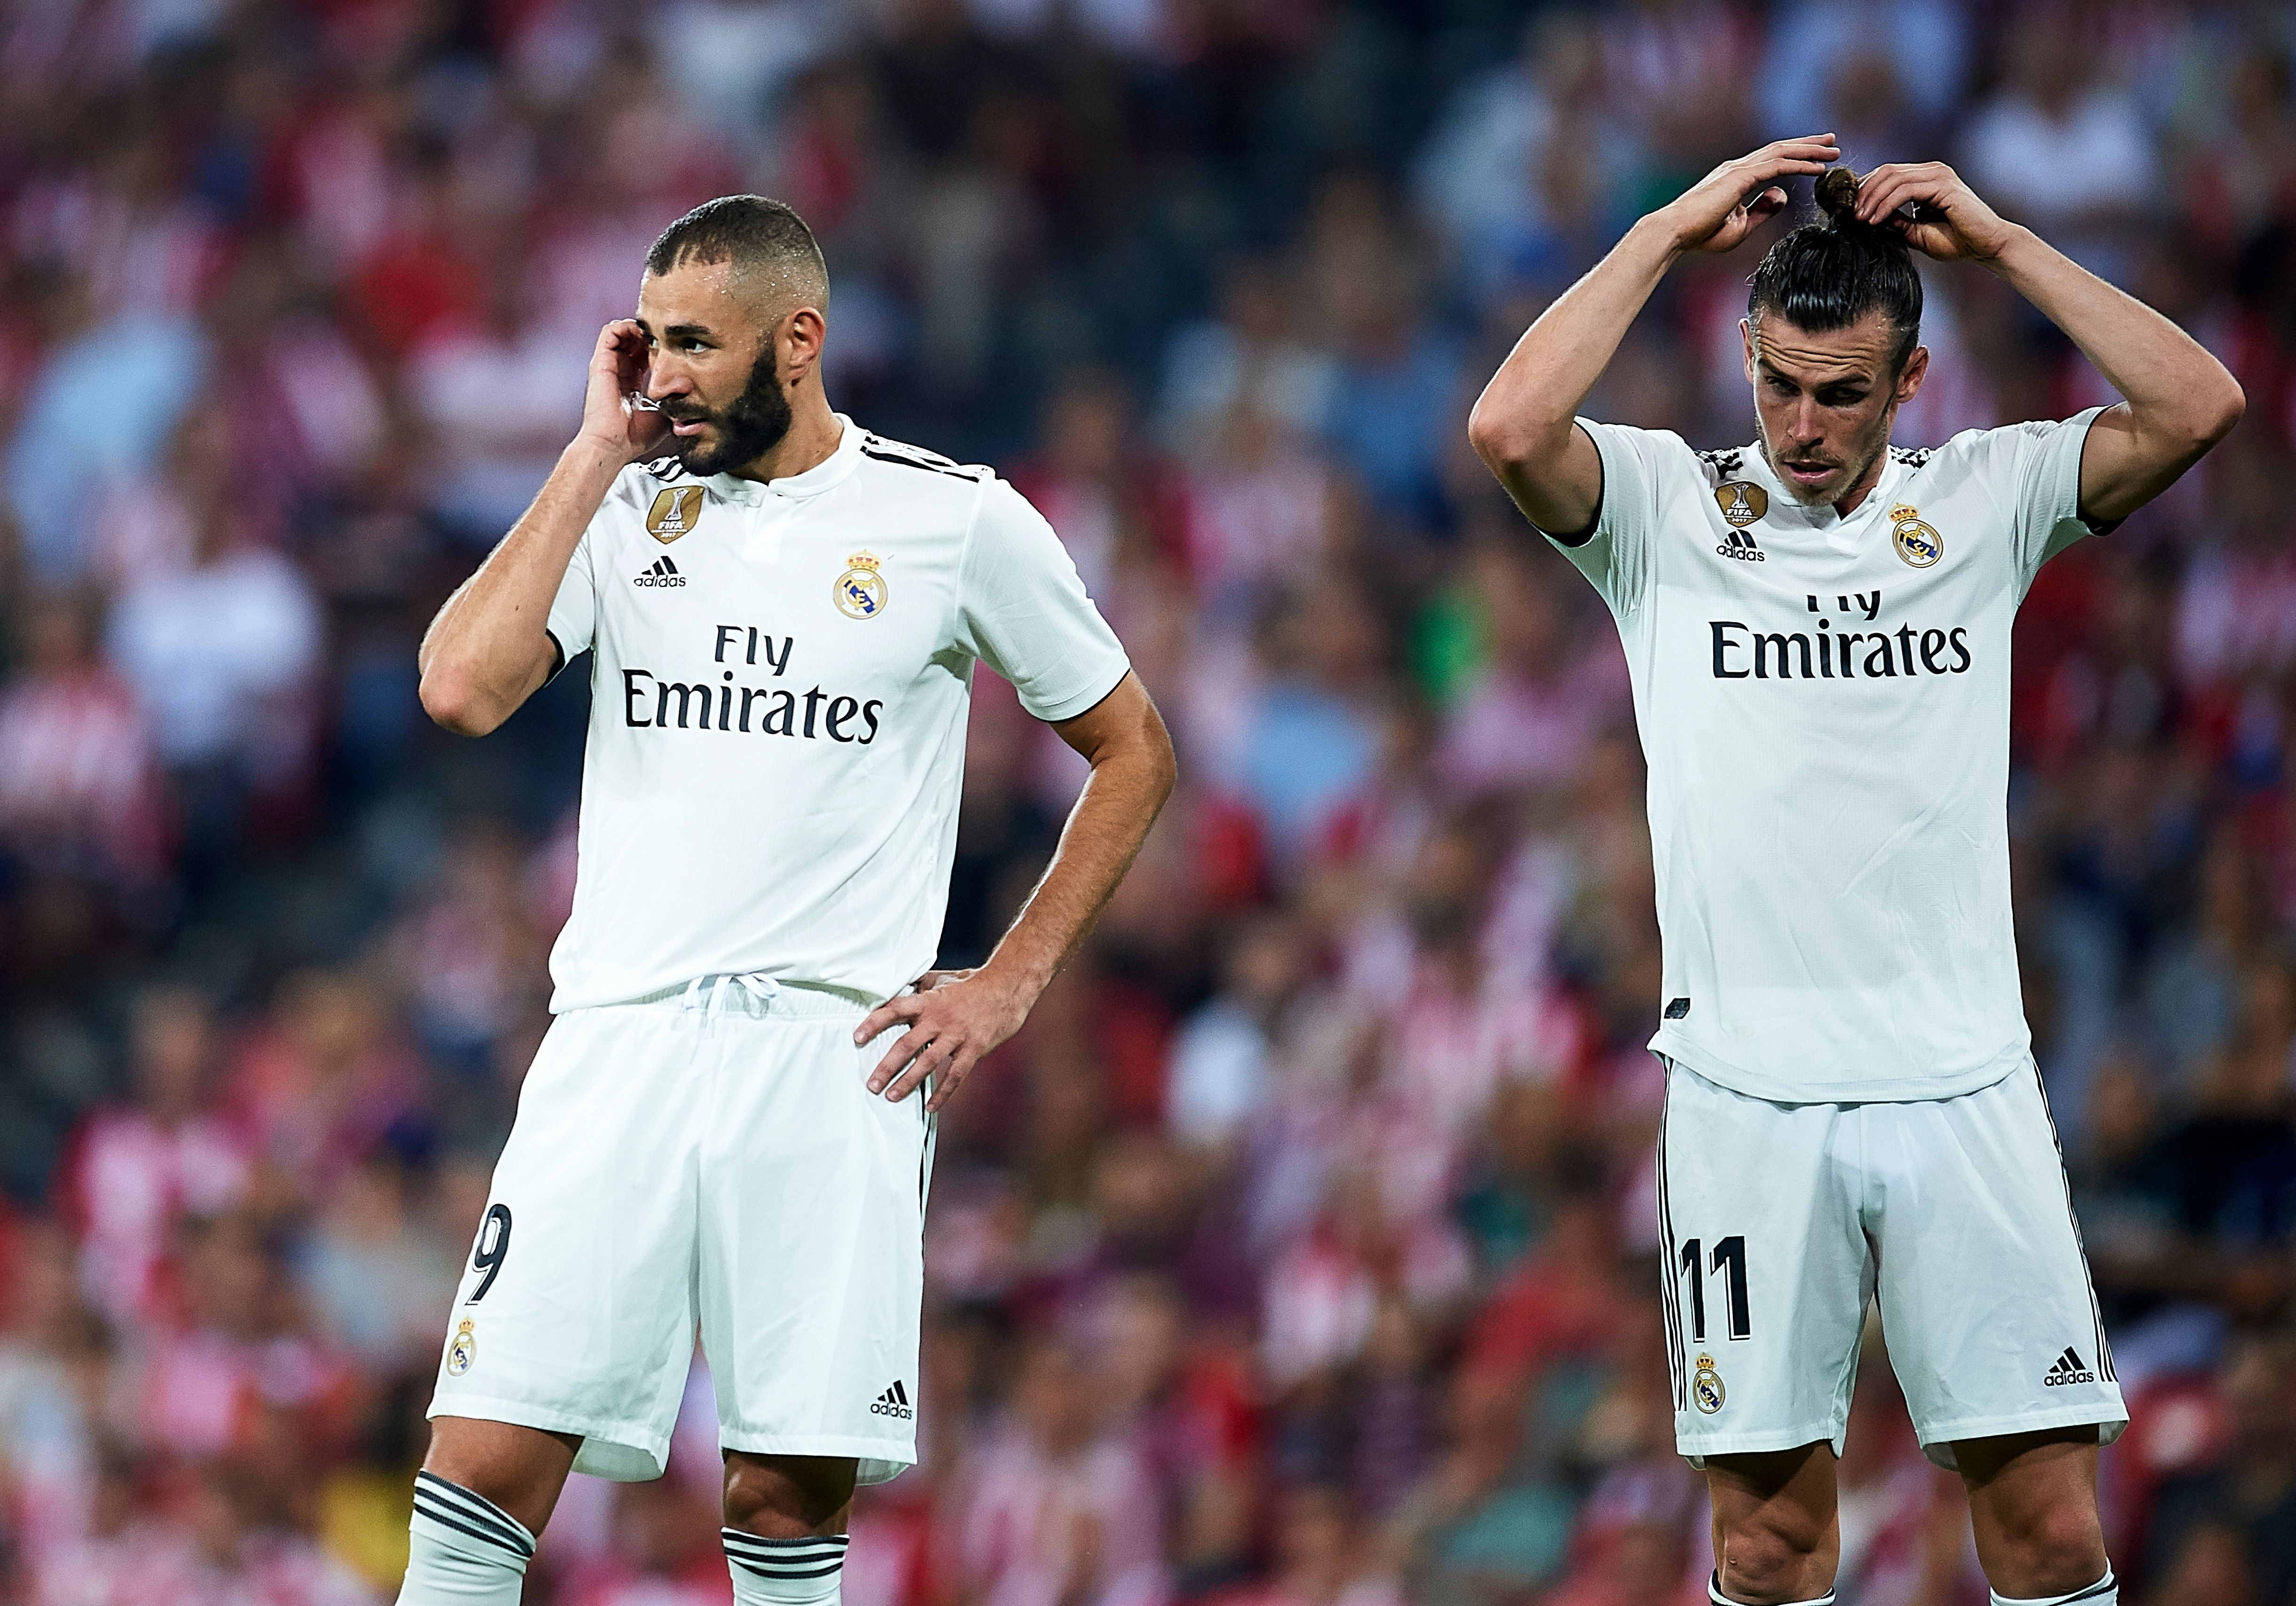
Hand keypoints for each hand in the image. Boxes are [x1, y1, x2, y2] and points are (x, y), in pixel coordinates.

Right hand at [578, 319, 668, 461]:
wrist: (613, 443)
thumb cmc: (634, 437)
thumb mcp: (662, 416)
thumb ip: (673, 403)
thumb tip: (693, 399)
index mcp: (631, 384)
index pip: (644, 356)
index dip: (659, 348)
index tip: (676, 348)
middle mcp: (619, 372)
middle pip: (633, 341)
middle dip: (650, 334)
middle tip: (667, 336)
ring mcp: (608, 366)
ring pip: (622, 332)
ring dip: (639, 327)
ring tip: (655, 331)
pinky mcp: (601, 362)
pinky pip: (610, 332)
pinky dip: (626, 326)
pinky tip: (642, 332)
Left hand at [856, 965, 1035, 1111]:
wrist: (1008, 987)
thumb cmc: (972, 983)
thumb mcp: (943, 979)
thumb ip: (920, 986)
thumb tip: (899, 987)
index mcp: (929, 1001)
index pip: (895, 1010)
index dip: (874, 1022)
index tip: (857, 1037)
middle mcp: (940, 1018)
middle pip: (907, 1044)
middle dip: (887, 1066)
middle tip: (871, 1084)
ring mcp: (958, 1035)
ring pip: (928, 1062)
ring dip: (908, 1082)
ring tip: (891, 1096)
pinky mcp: (974, 1048)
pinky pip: (956, 1075)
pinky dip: (943, 1093)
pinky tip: (930, 1107)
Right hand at [1658, 135, 1839, 254]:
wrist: (1674, 232)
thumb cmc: (1701, 234)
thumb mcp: (1741, 225)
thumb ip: (1762, 210)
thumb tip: (1782, 194)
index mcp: (1735, 177)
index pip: (1771, 160)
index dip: (1796, 156)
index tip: (1817, 158)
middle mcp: (1738, 167)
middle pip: (1781, 149)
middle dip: (1808, 144)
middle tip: (1832, 141)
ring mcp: (1739, 170)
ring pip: (1782, 152)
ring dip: (1810, 150)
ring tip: (1834, 150)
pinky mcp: (1741, 178)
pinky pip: (1778, 166)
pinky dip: (1800, 164)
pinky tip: (1819, 168)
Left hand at [1852, 161, 2019, 262]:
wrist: (1985, 247)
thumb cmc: (1955, 241)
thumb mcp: (1915, 232)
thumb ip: (1894, 220)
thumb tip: (1867, 216)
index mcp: (1925, 178)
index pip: (1887, 174)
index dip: (1865, 190)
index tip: (1849, 210)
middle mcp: (1932, 171)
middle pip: (1886, 171)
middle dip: (1864, 193)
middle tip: (1851, 214)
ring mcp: (1939, 175)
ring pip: (1893, 178)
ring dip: (1871, 199)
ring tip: (1860, 219)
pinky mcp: (1944, 185)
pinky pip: (1905, 189)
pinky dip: (1886, 205)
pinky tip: (1875, 220)